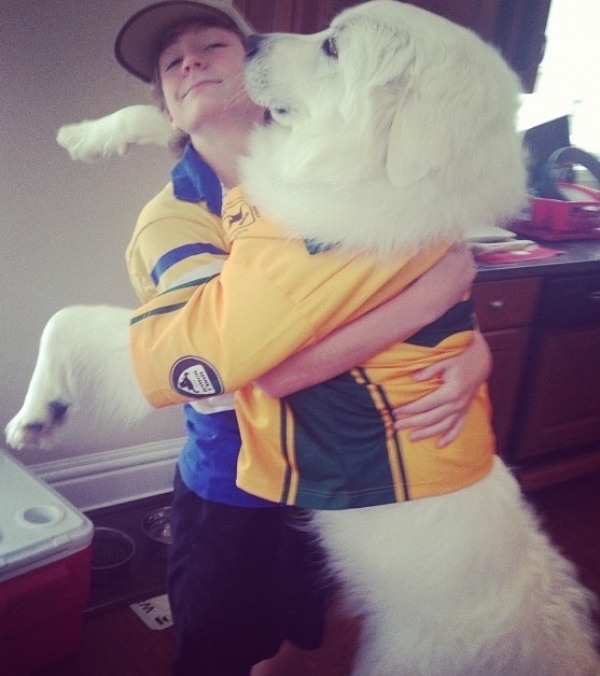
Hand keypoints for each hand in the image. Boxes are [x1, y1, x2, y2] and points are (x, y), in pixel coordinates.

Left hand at [392, 331, 491, 446]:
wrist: (480, 362)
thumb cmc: (460, 358)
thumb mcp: (445, 360)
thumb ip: (430, 370)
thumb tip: (414, 378)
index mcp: (451, 392)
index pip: (425, 404)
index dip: (409, 409)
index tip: (395, 412)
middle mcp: (457, 404)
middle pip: (431, 418)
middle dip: (412, 423)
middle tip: (395, 426)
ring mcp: (462, 409)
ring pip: (443, 426)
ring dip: (427, 434)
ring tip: (411, 438)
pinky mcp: (465, 411)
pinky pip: (458, 428)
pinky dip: (449, 437)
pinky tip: (439, 445)